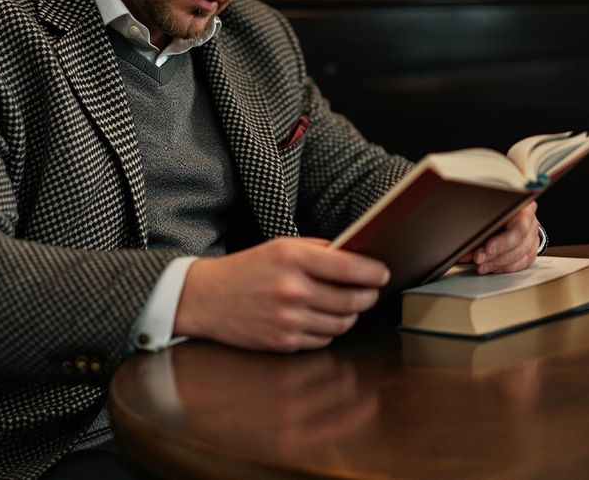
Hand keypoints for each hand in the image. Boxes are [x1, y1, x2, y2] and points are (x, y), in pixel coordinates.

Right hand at [175, 237, 388, 352]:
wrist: (206, 298)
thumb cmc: (246, 269)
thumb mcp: (279, 246)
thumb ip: (318, 250)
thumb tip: (356, 255)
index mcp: (292, 258)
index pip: (349, 268)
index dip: (373, 272)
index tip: (382, 273)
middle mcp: (292, 289)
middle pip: (351, 299)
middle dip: (367, 296)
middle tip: (370, 291)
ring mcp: (288, 319)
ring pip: (342, 323)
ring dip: (351, 315)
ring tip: (347, 305)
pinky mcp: (284, 342)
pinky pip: (323, 339)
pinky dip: (329, 330)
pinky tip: (322, 318)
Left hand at [459, 201, 539, 274]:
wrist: (507, 210)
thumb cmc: (496, 207)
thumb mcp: (488, 208)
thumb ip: (481, 221)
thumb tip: (467, 239)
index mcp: (524, 208)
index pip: (519, 228)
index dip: (503, 241)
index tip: (487, 248)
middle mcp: (531, 224)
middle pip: (519, 245)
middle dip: (496, 255)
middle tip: (478, 258)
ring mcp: (532, 238)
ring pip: (520, 257)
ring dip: (497, 264)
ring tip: (480, 266)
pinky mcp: (530, 252)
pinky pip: (520, 264)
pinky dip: (504, 268)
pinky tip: (491, 268)